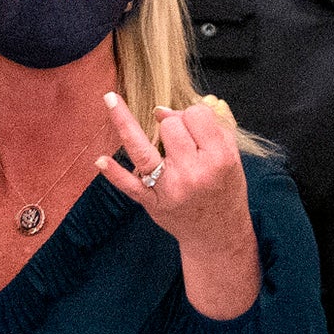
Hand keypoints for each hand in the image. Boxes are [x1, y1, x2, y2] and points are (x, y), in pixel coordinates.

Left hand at [95, 91, 259, 317]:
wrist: (219, 234)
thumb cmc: (225, 189)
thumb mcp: (232, 156)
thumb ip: (214, 125)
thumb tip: (186, 104)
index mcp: (219, 158)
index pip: (196, 115)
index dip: (192, 115)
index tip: (193, 125)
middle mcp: (194, 173)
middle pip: (170, 126)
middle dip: (172, 125)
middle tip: (181, 141)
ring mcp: (170, 188)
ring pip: (145, 145)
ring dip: (126, 122)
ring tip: (110, 99)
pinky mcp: (152, 202)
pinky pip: (129, 185)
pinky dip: (115, 174)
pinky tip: (101, 161)